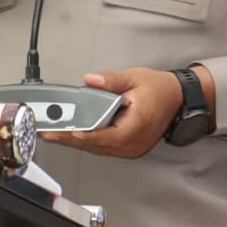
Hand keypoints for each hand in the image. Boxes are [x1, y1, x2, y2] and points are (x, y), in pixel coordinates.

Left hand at [43, 68, 183, 158]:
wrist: (177, 99)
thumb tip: (91, 80)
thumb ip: (111, 81)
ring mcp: (131, 148)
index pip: (107, 135)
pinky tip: (72, 134)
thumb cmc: (159, 89)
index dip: (85, 135)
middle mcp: (134, 141)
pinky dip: (88, 141)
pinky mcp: (127, 148)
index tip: (66, 131)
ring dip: (77, 141)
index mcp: (138, 124)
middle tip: (49, 133)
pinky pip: (104, 147)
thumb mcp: (134, 77)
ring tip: (54, 133)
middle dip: (72, 138)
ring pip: (99, 149)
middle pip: (98, 145)